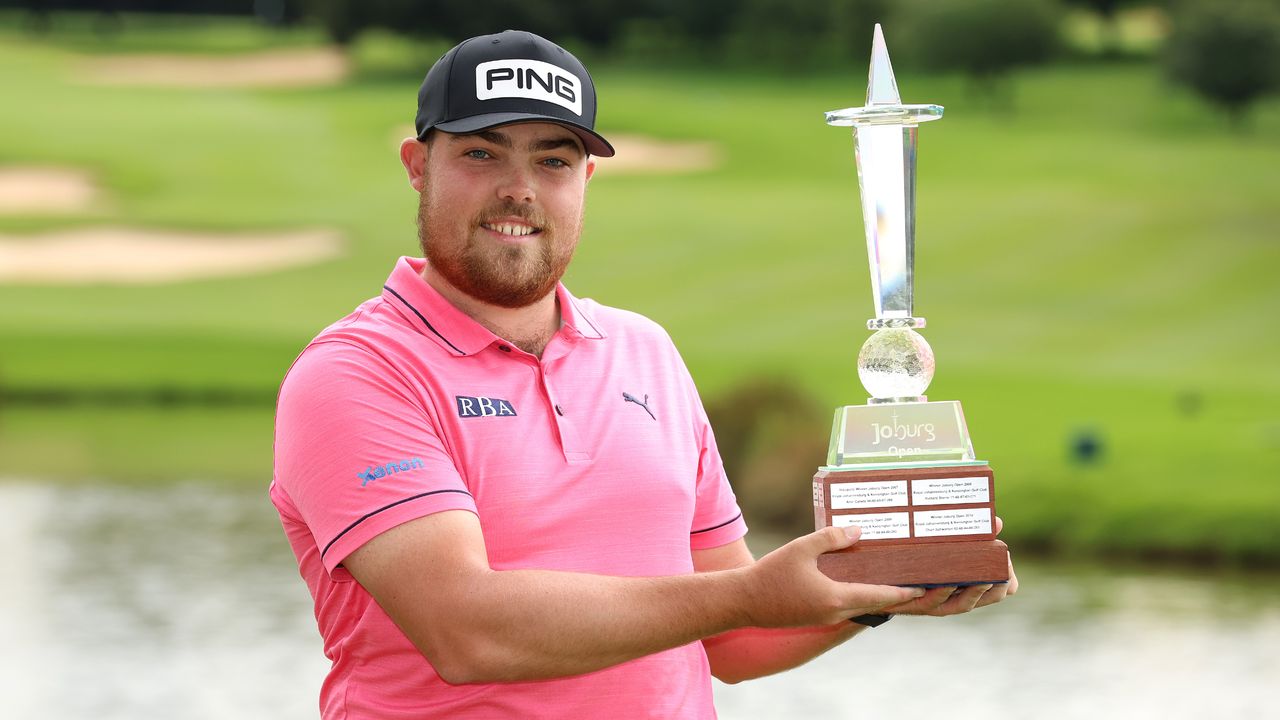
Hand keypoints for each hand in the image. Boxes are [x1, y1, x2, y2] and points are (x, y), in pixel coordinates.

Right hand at [742, 526, 925, 627]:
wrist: (742, 602)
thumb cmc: (770, 574)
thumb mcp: (801, 548)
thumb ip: (831, 538)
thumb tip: (858, 531)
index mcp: (836, 598)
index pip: (880, 596)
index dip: (904, 591)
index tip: (924, 585)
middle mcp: (835, 612)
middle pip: (875, 604)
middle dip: (898, 595)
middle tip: (918, 582)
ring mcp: (825, 617)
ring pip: (861, 606)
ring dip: (878, 596)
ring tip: (894, 580)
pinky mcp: (815, 617)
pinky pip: (846, 607)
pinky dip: (860, 597)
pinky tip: (862, 584)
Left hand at [882, 515, 1018, 615]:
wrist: (879, 580)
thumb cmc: (918, 559)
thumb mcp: (944, 545)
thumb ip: (971, 534)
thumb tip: (997, 522)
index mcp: (968, 585)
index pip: (1002, 588)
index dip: (1008, 579)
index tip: (1007, 561)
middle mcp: (957, 597)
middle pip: (990, 596)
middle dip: (998, 583)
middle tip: (998, 566)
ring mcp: (938, 603)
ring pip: (963, 604)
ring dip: (975, 592)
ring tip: (984, 577)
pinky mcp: (916, 603)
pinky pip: (933, 601)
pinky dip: (942, 592)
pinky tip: (946, 581)